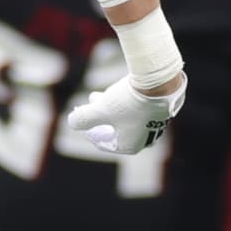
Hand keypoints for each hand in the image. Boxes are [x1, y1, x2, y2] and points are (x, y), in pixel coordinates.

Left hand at [66, 73, 185, 154]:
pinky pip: (134, 110)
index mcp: (130, 145)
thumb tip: (72, 122)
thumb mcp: (99, 111)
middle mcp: (144, 139)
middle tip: (85, 109)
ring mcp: (152, 125)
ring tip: (93, 96)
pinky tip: (110, 92)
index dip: (91, 134)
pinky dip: (119, 104)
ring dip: (106, 109)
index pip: (106, 144)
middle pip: (114, 131)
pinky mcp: (157, 111)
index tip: (82, 123)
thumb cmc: (128, 102)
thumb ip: (83, 119)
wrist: (158, 84)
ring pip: (123, 118)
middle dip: (97, 119)